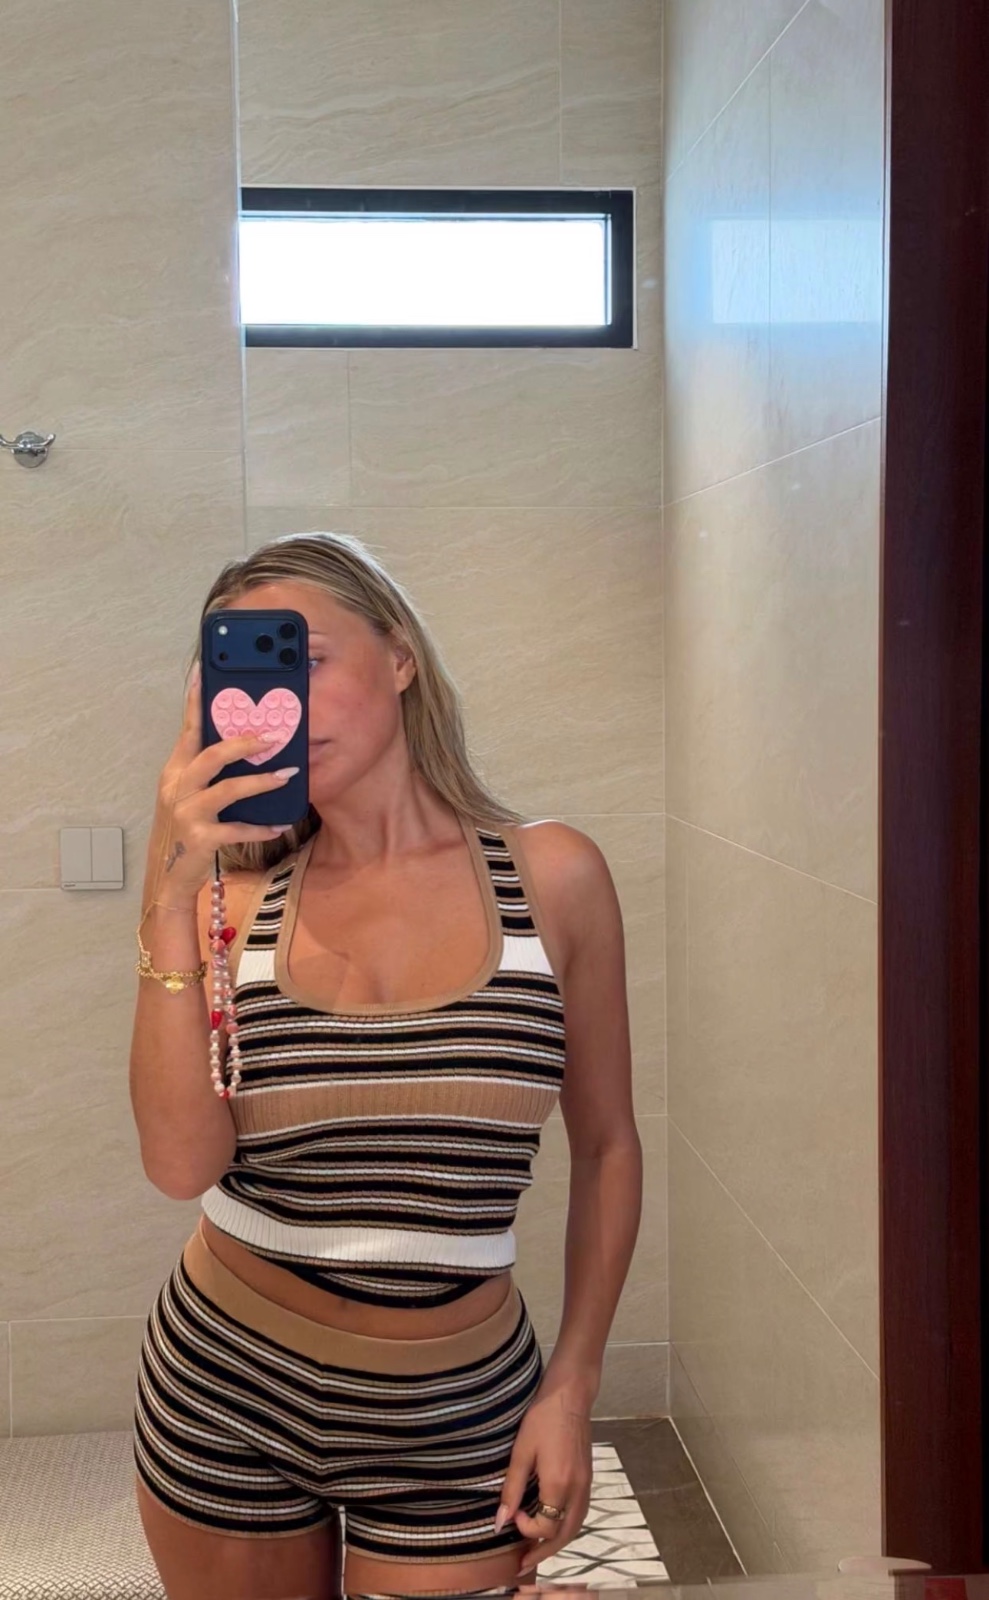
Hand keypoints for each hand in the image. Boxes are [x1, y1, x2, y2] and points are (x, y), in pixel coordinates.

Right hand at [143, 663, 297, 908]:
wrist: (167, 875)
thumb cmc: (184, 828)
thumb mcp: (189, 795)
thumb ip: (207, 771)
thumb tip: (245, 744)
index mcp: (175, 770)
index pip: (188, 729)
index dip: (196, 701)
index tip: (203, 671)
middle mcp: (176, 787)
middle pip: (211, 755)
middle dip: (244, 743)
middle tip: (274, 736)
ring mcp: (187, 813)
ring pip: (228, 789)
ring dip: (261, 782)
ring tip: (288, 775)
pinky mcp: (200, 839)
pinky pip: (237, 828)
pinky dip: (261, 826)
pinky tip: (279, 823)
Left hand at [495, 1383, 592, 1578]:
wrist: (570, 1396)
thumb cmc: (542, 1419)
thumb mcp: (521, 1453)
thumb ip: (511, 1489)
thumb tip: (500, 1522)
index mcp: (560, 1484)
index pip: (546, 1527)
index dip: (526, 1528)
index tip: (513, 1512)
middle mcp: (578, 1490)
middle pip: (564, 1535)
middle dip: (543, 1552)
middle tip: (524, 1565)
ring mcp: (586, 1484)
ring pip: (575, 1527)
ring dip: (557, 1543)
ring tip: (537, 1551)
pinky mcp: (588, 1478)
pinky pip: (580, 1513)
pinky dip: (567, 1527)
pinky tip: (554, 1526)